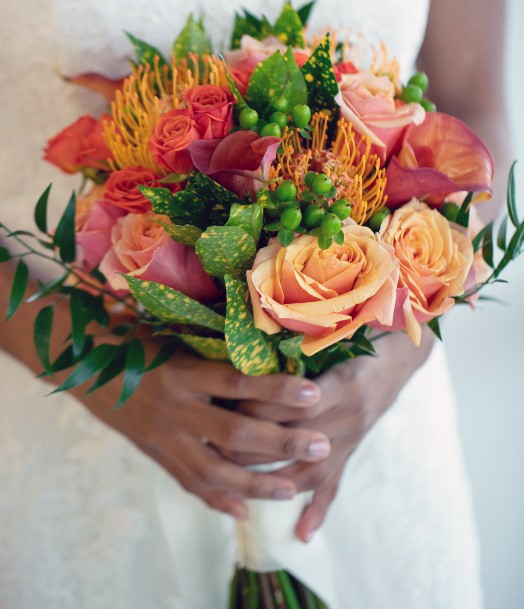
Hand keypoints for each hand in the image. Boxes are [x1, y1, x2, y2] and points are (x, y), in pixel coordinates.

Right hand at [79, 351, 329, 521]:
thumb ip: (215, 354)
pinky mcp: (155, 454)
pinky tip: (244, 511)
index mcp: (182, 371)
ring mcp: (163, 437)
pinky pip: (188, 483)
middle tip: (321, 446)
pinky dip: (216, 500)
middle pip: (234, 434)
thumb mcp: (177, 339)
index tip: (314, 393)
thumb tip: (267, 356)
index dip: (276, 390)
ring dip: (256, 484)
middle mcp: (175, 408)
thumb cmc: (139, 342)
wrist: (87, 366)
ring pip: (214, 471)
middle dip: (281, 443)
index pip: (237, 383)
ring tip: (291, 490)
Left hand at [238, 330, 434, 540]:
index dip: (259, 405)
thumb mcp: (333, 339)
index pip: (293, 403)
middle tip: (213, 445)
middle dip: (253, 445)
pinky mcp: (351, 454)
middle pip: (295, 440)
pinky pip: (335, 486)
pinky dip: (318, 511)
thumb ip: (298, 347)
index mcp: (344, 384)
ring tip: (235, 487)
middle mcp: (350, 417)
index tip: (225, 403)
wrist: (396, 361)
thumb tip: (252, 348)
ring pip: (310, 470)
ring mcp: (351, 441)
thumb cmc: (359, 342)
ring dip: (272, 481)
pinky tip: (302, 534)